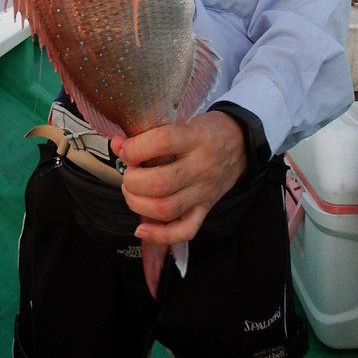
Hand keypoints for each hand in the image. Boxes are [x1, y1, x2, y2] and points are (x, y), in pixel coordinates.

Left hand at [111, 111, 246, 243]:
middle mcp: (201, 167)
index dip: (136, 148)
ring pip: (166, 209)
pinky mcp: (206, 209)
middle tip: (128, 173)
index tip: (126, 149)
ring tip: (132, 191)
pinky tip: (141, 228)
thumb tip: (117, 145)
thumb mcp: (182, 122)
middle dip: (132, 181)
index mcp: (196, 138)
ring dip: (138, 204)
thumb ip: (150, 134)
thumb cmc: (206, 130)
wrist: (240, 144)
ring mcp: (204, 192)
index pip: (162, 142)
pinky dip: (159, 235)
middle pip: (160, 183)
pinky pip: (184, 230)